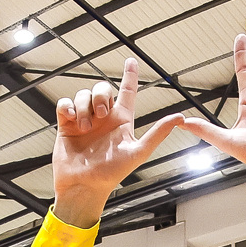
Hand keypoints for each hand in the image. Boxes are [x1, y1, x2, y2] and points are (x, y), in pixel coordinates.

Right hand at [52, 58, 181, 227]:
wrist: (84, 185)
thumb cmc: (112, 173)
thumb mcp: (138, 152)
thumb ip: (158, 134)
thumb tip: (180, 117)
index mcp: (121, 121)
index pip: (128, 92)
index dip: (130, 76)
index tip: (132, 61)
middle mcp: (103, 118)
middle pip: (103, 89)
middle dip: (101, 95)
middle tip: (101, 114)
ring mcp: (84, 120)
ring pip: (83, 95)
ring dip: (84, 107)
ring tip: (84, 127)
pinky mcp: (67, 124)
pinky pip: (65, 103)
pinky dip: (67, 107)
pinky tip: (71, 119)